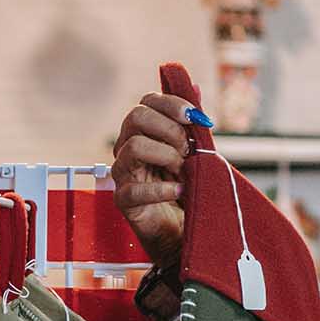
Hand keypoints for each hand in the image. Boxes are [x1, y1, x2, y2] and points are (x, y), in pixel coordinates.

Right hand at [112, 93, 195, 271]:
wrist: (185, 232)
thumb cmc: (188, 192)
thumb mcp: (196, 154)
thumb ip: (192, 126)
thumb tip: (195, 88)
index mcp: (144, 133)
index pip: (147, 102)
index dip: (171, 104)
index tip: (194, 117)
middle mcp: (128, 148)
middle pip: (136, 117)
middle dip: (169, 129)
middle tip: (188, 150)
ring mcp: (123, 174)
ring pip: (134, 146)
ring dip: (166, 156)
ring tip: (183, 172)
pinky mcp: (124, 200)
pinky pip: (134, 189)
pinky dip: (163, 189)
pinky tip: (180, 191)